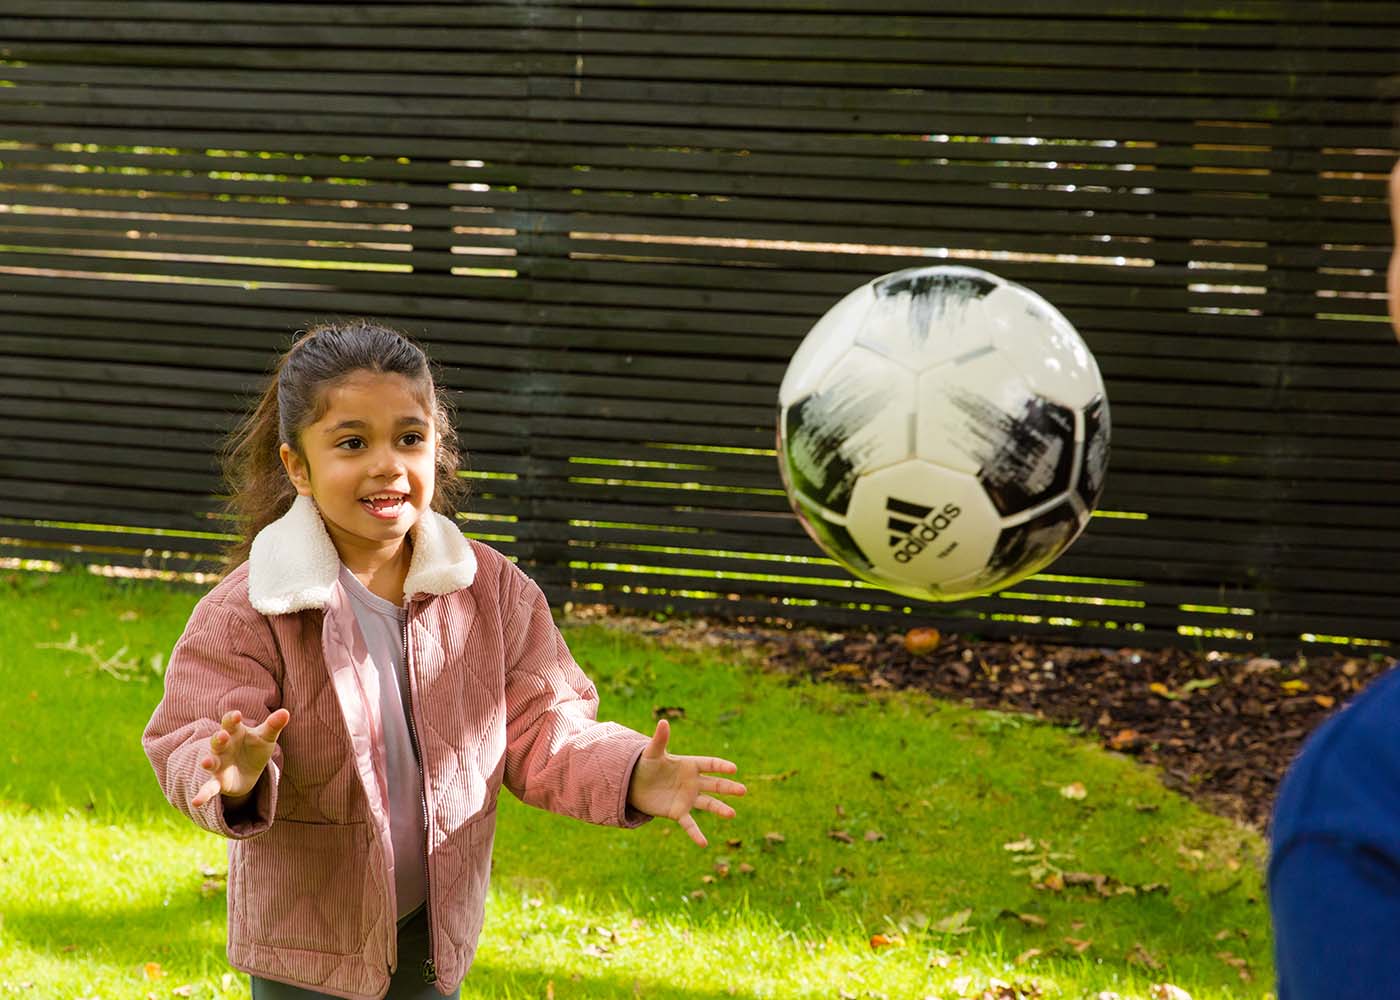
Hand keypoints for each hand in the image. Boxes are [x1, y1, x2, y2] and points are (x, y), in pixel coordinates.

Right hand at [191, 709, 289, 808]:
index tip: (237, 716)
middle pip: (218, 741)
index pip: (230, 723)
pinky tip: (197, 801)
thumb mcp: (266, 737)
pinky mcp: (218, 782)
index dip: (232, 719)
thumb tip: (285, 712)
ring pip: (212, 762)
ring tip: (205, 762)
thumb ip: (273, 725)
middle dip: (219, 738)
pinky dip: (203, 795)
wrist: (249, 771)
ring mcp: (219, 764)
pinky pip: (209, 788)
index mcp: (234, 732)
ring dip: (208, 762)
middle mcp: (223, 747)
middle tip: (222, 736)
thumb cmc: (255, 747)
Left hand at [626, 719, 745, 846]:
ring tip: (732, 814)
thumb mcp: (651, 753)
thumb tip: (663, 722)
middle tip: (743, 790)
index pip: (709, 764)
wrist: (634, 785)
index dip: (721, 766)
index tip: (733, 768)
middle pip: (715, 784)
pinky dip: (696, 834)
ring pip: (708, 804)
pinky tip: (704, 844)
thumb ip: (660, 740)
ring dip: (720, 808)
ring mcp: (687, 798)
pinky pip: (690, 824)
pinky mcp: (678, 813)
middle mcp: (692, 782)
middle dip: (728, 787)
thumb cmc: (645, 765)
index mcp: (689, 765)